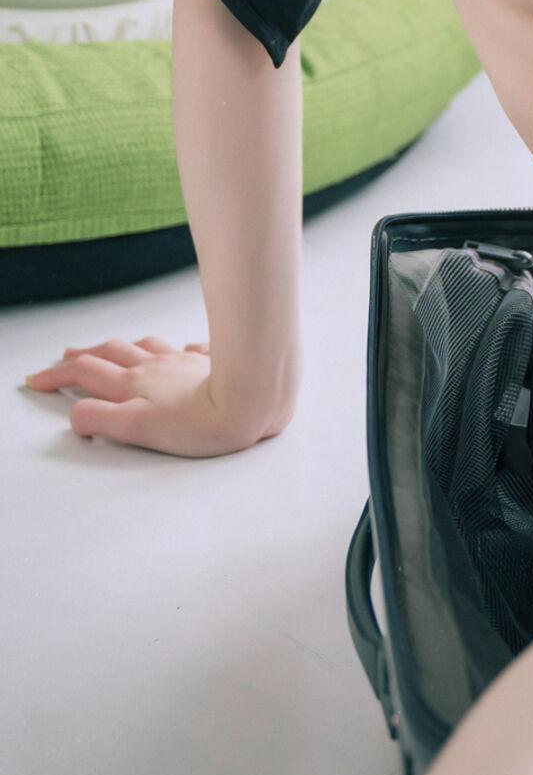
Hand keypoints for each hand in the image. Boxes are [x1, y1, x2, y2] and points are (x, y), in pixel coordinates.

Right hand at [21, 335, 284, 456]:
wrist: (254, 400)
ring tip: (115, 349)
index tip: (36, 380)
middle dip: (84, 356)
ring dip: (124, 347)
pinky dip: (178, 350)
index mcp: (134, 384)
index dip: (56, 376)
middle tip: (66, 356)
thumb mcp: (138, 429)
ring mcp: (185, 362)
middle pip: (111, 354)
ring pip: (147, 346)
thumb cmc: (200, 422)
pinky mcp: (214, 363)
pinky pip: (191, 349)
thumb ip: (101, 420)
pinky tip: (184, 351)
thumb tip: (75, 415)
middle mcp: (156, 367)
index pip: (85, 374)